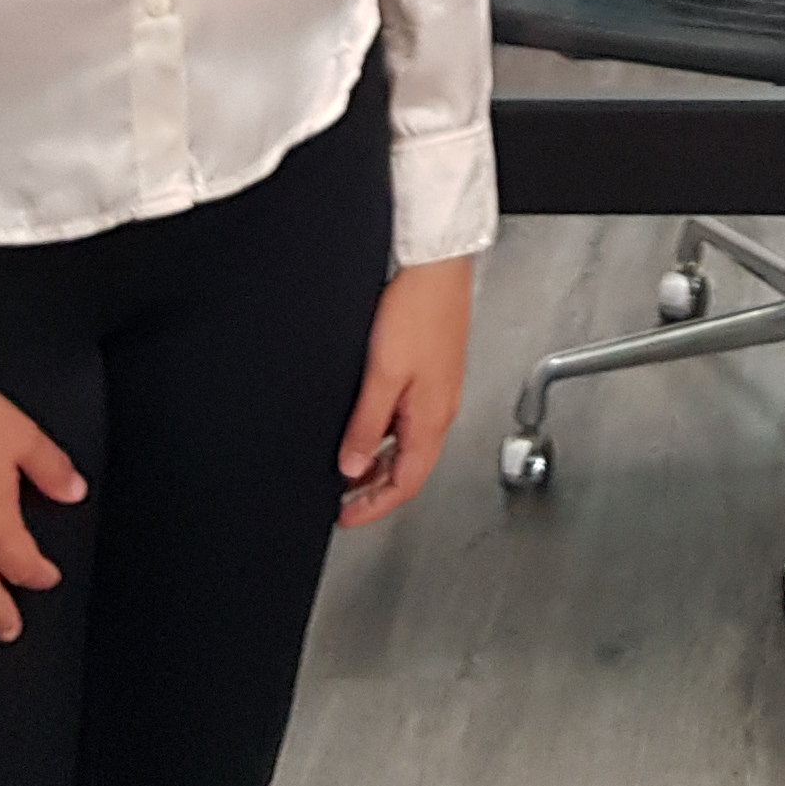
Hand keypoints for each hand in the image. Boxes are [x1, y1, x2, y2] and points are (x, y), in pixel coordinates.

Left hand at [340, 257, 472, 527]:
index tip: (346, 517)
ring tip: (349, 468)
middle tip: (344, 500)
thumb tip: (352, 466)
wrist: (438, 267)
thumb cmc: (418, 311)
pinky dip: (387, 435)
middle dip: (376, 490)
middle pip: (410, 469)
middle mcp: (440, 410)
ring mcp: (439, 392)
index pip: (405, 483)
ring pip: (409, 445)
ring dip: (380, 462)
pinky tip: (369, 426)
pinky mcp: (434, 373)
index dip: (374, 506)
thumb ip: (367, 425)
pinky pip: (410, 421)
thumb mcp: (381, 375)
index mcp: (432, 418)